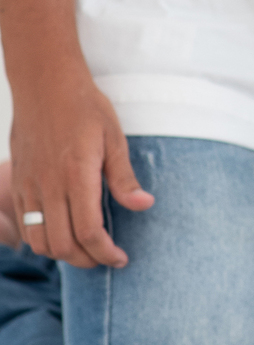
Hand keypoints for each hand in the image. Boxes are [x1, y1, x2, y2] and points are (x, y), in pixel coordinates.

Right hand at [10, 63, 153, 267]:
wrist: (44, 84)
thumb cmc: (84, 106)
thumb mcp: (114, 137)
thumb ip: (124, 177)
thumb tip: (144, 205)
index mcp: (77, 175)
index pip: (89, 232)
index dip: (106, 253)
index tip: (121, 258)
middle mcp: (49, 186)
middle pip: (62, 245)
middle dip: (87, 260)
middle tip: (106, 257)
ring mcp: (29, 186)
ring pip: (39, 242)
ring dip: (63, 254)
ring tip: (86, 249)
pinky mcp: (19, 183)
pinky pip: (26, 225)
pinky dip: (44, 239)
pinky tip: (63, 232)